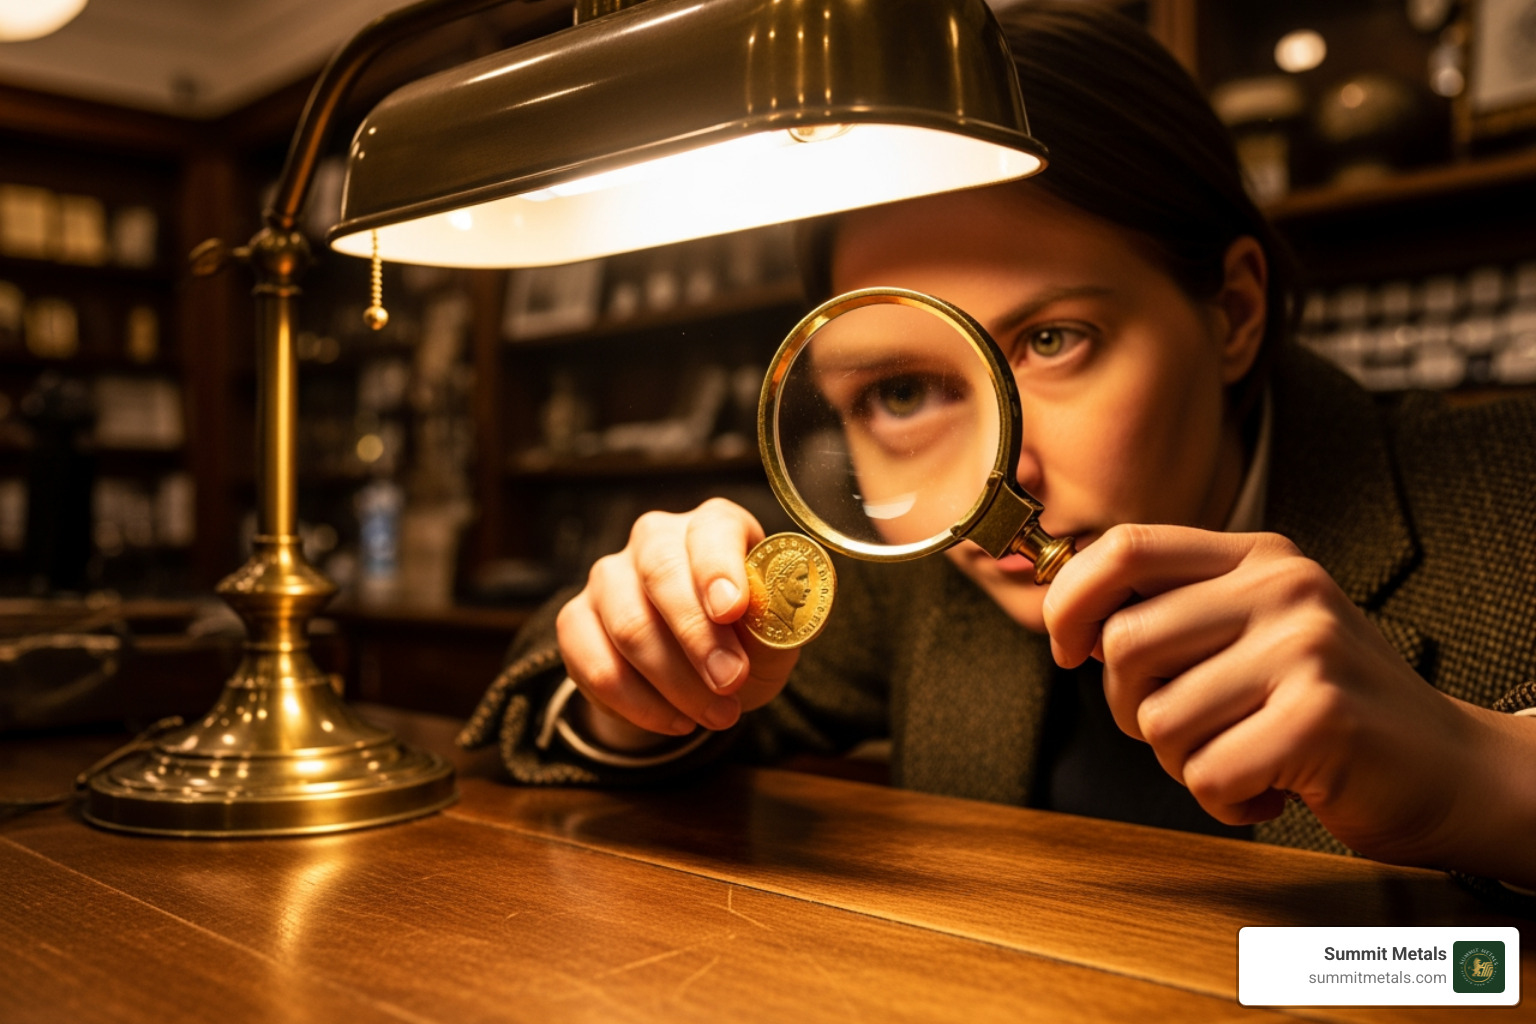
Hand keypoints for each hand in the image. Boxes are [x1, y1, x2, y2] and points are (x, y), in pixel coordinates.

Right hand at [555, 499, 800, 744]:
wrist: (696, 676)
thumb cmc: (742, 641)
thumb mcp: (772, 637)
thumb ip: (774, 627)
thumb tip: (770, 622)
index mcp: (712, 526)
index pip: (711, 529)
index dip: (719, 568)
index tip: (732, 609)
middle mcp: (655, 539)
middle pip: (661, 573)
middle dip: (698, 636)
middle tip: (729, 681)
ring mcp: (608, 576)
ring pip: (630, 627)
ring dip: (676, 683)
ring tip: (717, 714)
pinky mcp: (575, 619)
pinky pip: (597, 666)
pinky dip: (641, 705)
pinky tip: (676, 720)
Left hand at [1042, 524, 1533, 877]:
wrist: (1451, 768)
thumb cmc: (1326, 707)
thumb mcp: (1253, 631)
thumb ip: (1173, 614)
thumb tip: (1065, 620)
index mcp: (1257, 557)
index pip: (1122, 549)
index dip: (1069, 602)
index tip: (1066, 651)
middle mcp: (1282, 587)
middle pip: (1124, 645)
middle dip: (1131, 709)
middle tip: (1187, 732)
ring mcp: (1306, 647)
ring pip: (1158, 719)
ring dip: (1184, 763)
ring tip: (1243, 756)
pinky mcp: (1322, 717)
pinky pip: (1208, 773)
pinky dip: (1225, 800)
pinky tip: (1272, 787)